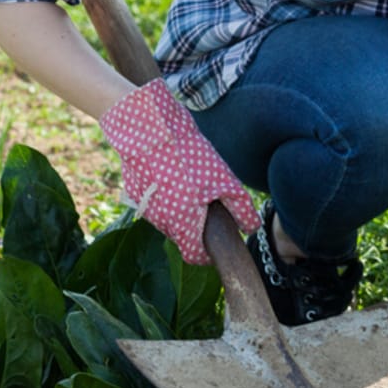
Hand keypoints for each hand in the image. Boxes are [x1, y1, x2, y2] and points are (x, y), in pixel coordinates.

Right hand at [98, 78, 259, 265]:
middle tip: (210, 207)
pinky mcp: (137, 193)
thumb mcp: (225, 181)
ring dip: (182, 211)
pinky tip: (177, 177)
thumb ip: (241, 209)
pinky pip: (157, 203)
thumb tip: (250, 229)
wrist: (151, 132)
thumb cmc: (189, 157)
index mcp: (183, 224)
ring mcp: (146, 208)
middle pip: (183, 237)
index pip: (194, 256)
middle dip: (197, 228)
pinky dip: (168, 197)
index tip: (217, 245)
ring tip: (194, 186)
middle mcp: (161, 222)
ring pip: (170, 220)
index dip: (208, 255)